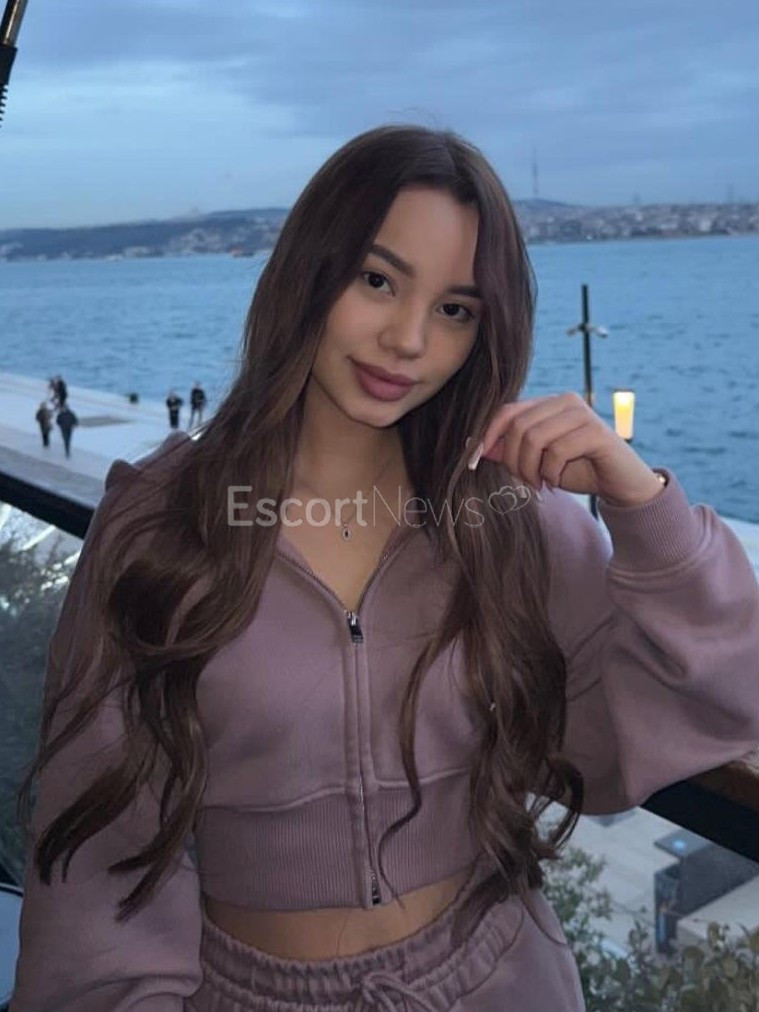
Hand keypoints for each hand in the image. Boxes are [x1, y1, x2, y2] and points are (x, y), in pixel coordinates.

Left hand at [467, 392, 663, 506]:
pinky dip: (551, 472)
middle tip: (524, 482)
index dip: (486, 435)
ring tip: (539, 484)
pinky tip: (557, 482)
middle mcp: (565, 401)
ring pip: (535, 437)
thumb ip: (510, 452)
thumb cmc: (577, 470)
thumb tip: (476, 447)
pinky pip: (557, 450)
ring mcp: (582, 413)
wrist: (620, 484)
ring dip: (531, 469)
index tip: (474, 462)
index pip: (507, 411)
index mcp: (548, 404)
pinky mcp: (596, 432)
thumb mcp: (536, 462)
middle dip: (513, 461)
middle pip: (518, 426)